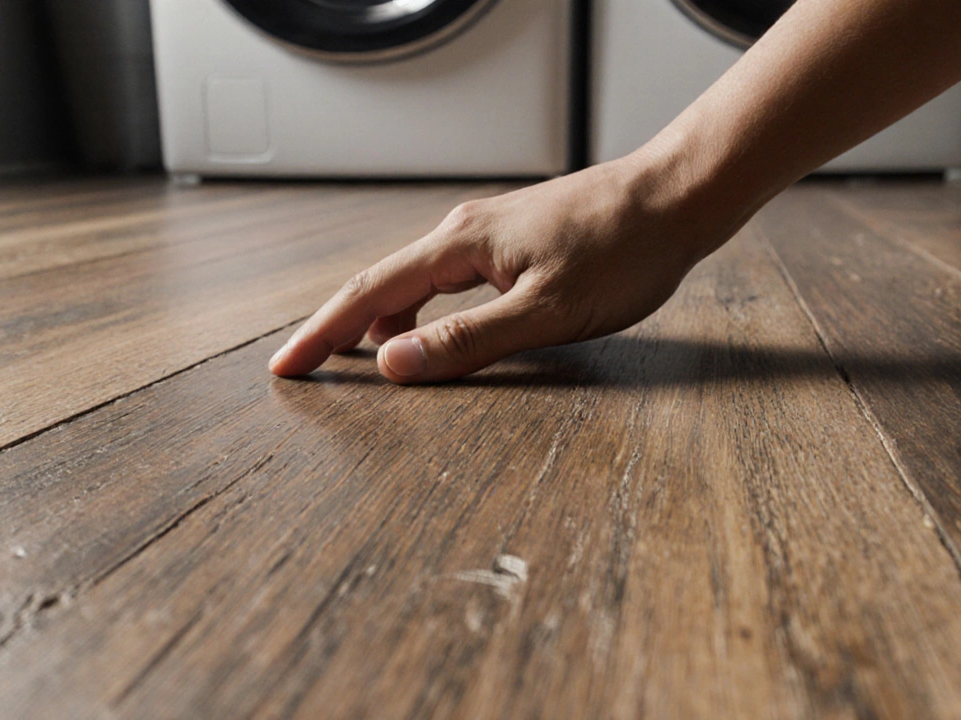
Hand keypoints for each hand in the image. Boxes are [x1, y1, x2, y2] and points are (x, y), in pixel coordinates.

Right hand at [268, 150, 742, 383]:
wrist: (676, 198)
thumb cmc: (624, 251)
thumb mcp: (547, 312)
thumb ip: (468, 341)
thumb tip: (392, 364)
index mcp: (460, 245)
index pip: (369, 293)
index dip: (323, 333)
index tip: (285, 366)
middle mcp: (464, 232)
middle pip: (380, 283)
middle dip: (338, 327)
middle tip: (305, 367)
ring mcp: (487, 234)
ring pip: (413, 281)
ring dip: (379, 320)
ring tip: (354, 359)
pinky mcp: (512, 241)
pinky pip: (446, 279)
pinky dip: (420, 310)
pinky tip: (426, 332)